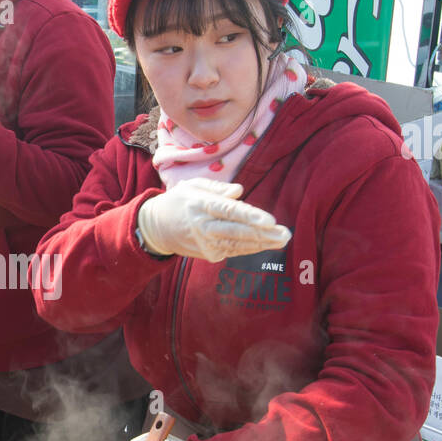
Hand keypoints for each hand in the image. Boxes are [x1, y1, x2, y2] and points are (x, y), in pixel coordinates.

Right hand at [137, 177, 290, 261]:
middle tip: (285, 234)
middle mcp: (202, 225)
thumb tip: (240, 191)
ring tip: (282, 240)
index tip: (270, 220)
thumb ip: (217, 188)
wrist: (156, 228)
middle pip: (236, 231)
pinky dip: (250, 248)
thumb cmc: (179, 201)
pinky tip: (267, 245)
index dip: (250, 216)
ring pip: (237, 244)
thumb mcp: (192, 186)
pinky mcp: (208, 254)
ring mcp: (205, 243)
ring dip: (262, 244)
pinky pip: (233, 251)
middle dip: (263, 234)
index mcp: (199, 204)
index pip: (228, 211)